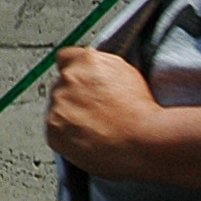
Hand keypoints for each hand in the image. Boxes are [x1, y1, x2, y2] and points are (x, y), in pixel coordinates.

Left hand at [43, 47, 160, 178]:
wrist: (146, 141)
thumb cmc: (145, 114)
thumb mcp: (130, 75)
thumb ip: (104, 68)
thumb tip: (94, 74)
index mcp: (87, 61)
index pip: (66, 58)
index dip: (76, 73)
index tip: (83, 85)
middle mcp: (68, 78)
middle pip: (62, 86)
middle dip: (76, 98)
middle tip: (98, 114)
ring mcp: (59, 104)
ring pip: (58, 109)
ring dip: (72, 118)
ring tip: (98, 131)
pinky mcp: (54, 130)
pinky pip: (55, 132)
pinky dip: (68, 138)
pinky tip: (90, 142)